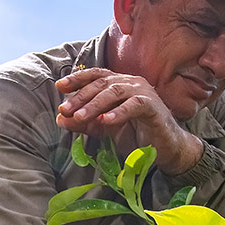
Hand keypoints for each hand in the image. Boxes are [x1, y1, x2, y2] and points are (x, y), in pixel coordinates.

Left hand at [54, 67, 202, 174]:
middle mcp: (130, 83)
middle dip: (81, 96)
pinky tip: (105, 121)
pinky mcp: (153, 106)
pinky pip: (134, 105)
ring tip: (80, 116)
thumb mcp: (104, 129)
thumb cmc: (136, 136)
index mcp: (119, 84)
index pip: (95, 75)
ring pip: (115, 92)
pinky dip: (119, 112)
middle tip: (65, 109)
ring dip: (95, 104)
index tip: (60, 87)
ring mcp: (143, 92)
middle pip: (102, 83)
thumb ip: (84, 123)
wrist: (164, 149)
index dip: (77, 79)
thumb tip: (60, 119)